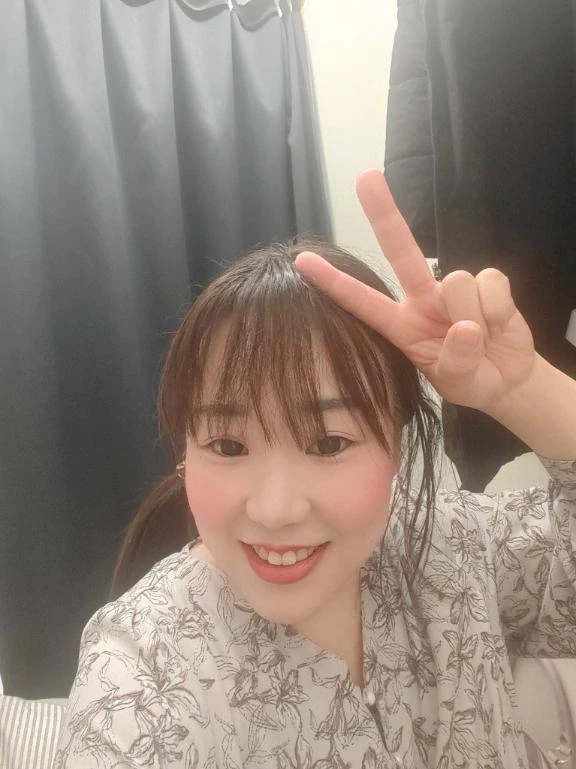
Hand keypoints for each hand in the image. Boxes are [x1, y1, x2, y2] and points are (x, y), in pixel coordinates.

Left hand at [295, 170, 535, 412]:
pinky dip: (500, 309)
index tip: (303, 261)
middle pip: (400, 250)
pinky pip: (492, 282)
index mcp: (401, 326)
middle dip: (383, 213)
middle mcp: (422, 299)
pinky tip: (499, 324)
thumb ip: (458, 361)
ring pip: (458, 281)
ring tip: (483, 339)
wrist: (509, 379)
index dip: (333, 282)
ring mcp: (455, 289)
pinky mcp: (488, 282)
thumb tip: (466, 327)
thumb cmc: (471, 379)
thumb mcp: (458, 383)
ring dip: (477, 317)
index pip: (362, 301)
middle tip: (365, 176)